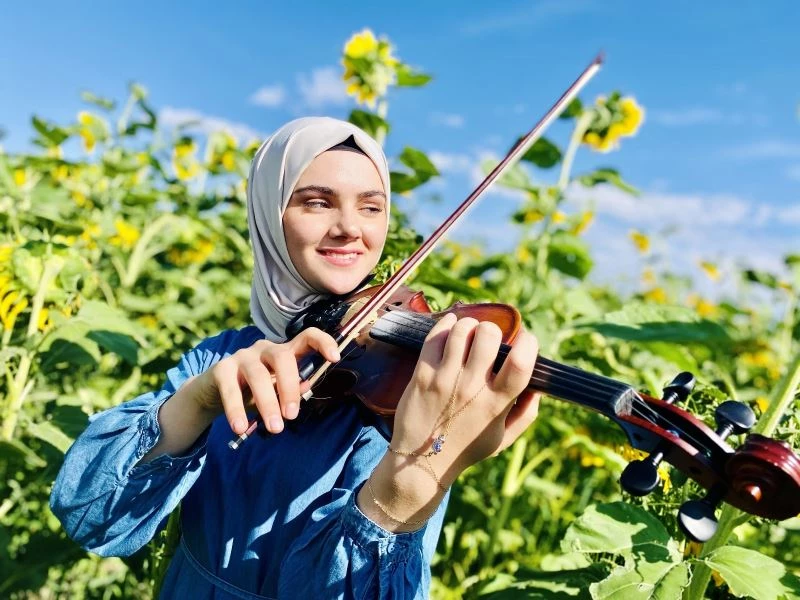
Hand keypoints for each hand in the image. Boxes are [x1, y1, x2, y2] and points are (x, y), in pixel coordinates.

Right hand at [193, 328, 340, 434]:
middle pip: (283, 358)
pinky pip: (231, 389)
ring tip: (274, 428)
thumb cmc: (254, 392)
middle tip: (291, 416)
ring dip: (267, 403)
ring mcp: (242, 356)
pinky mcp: (221, 369)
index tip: (335, 357)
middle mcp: (265, 348)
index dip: (323, 342)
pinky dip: (236, 410)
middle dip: (290, 387)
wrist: (214, 392)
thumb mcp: (276, 393)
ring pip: (258, 375)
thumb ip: (292, 390)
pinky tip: (240, 428)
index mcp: (284, 352)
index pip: (307, 337)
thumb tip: (306, 389)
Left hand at [390, 313, 539, 483]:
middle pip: (489, 336)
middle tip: (489, 338)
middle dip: (493, 330)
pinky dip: (446, 324)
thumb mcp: (503, 439)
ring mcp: (445, 380)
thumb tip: (540, 387)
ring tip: (469, 333)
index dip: (528, 343)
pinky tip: (451, 326)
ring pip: (462, 331)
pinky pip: (435, 337)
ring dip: (469, 325)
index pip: (521, 363)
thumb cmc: (465, 448)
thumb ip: (526, 414)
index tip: (524, 341)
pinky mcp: (422, 375)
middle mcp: (472, 389)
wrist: (420, 462)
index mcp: (496, 404)